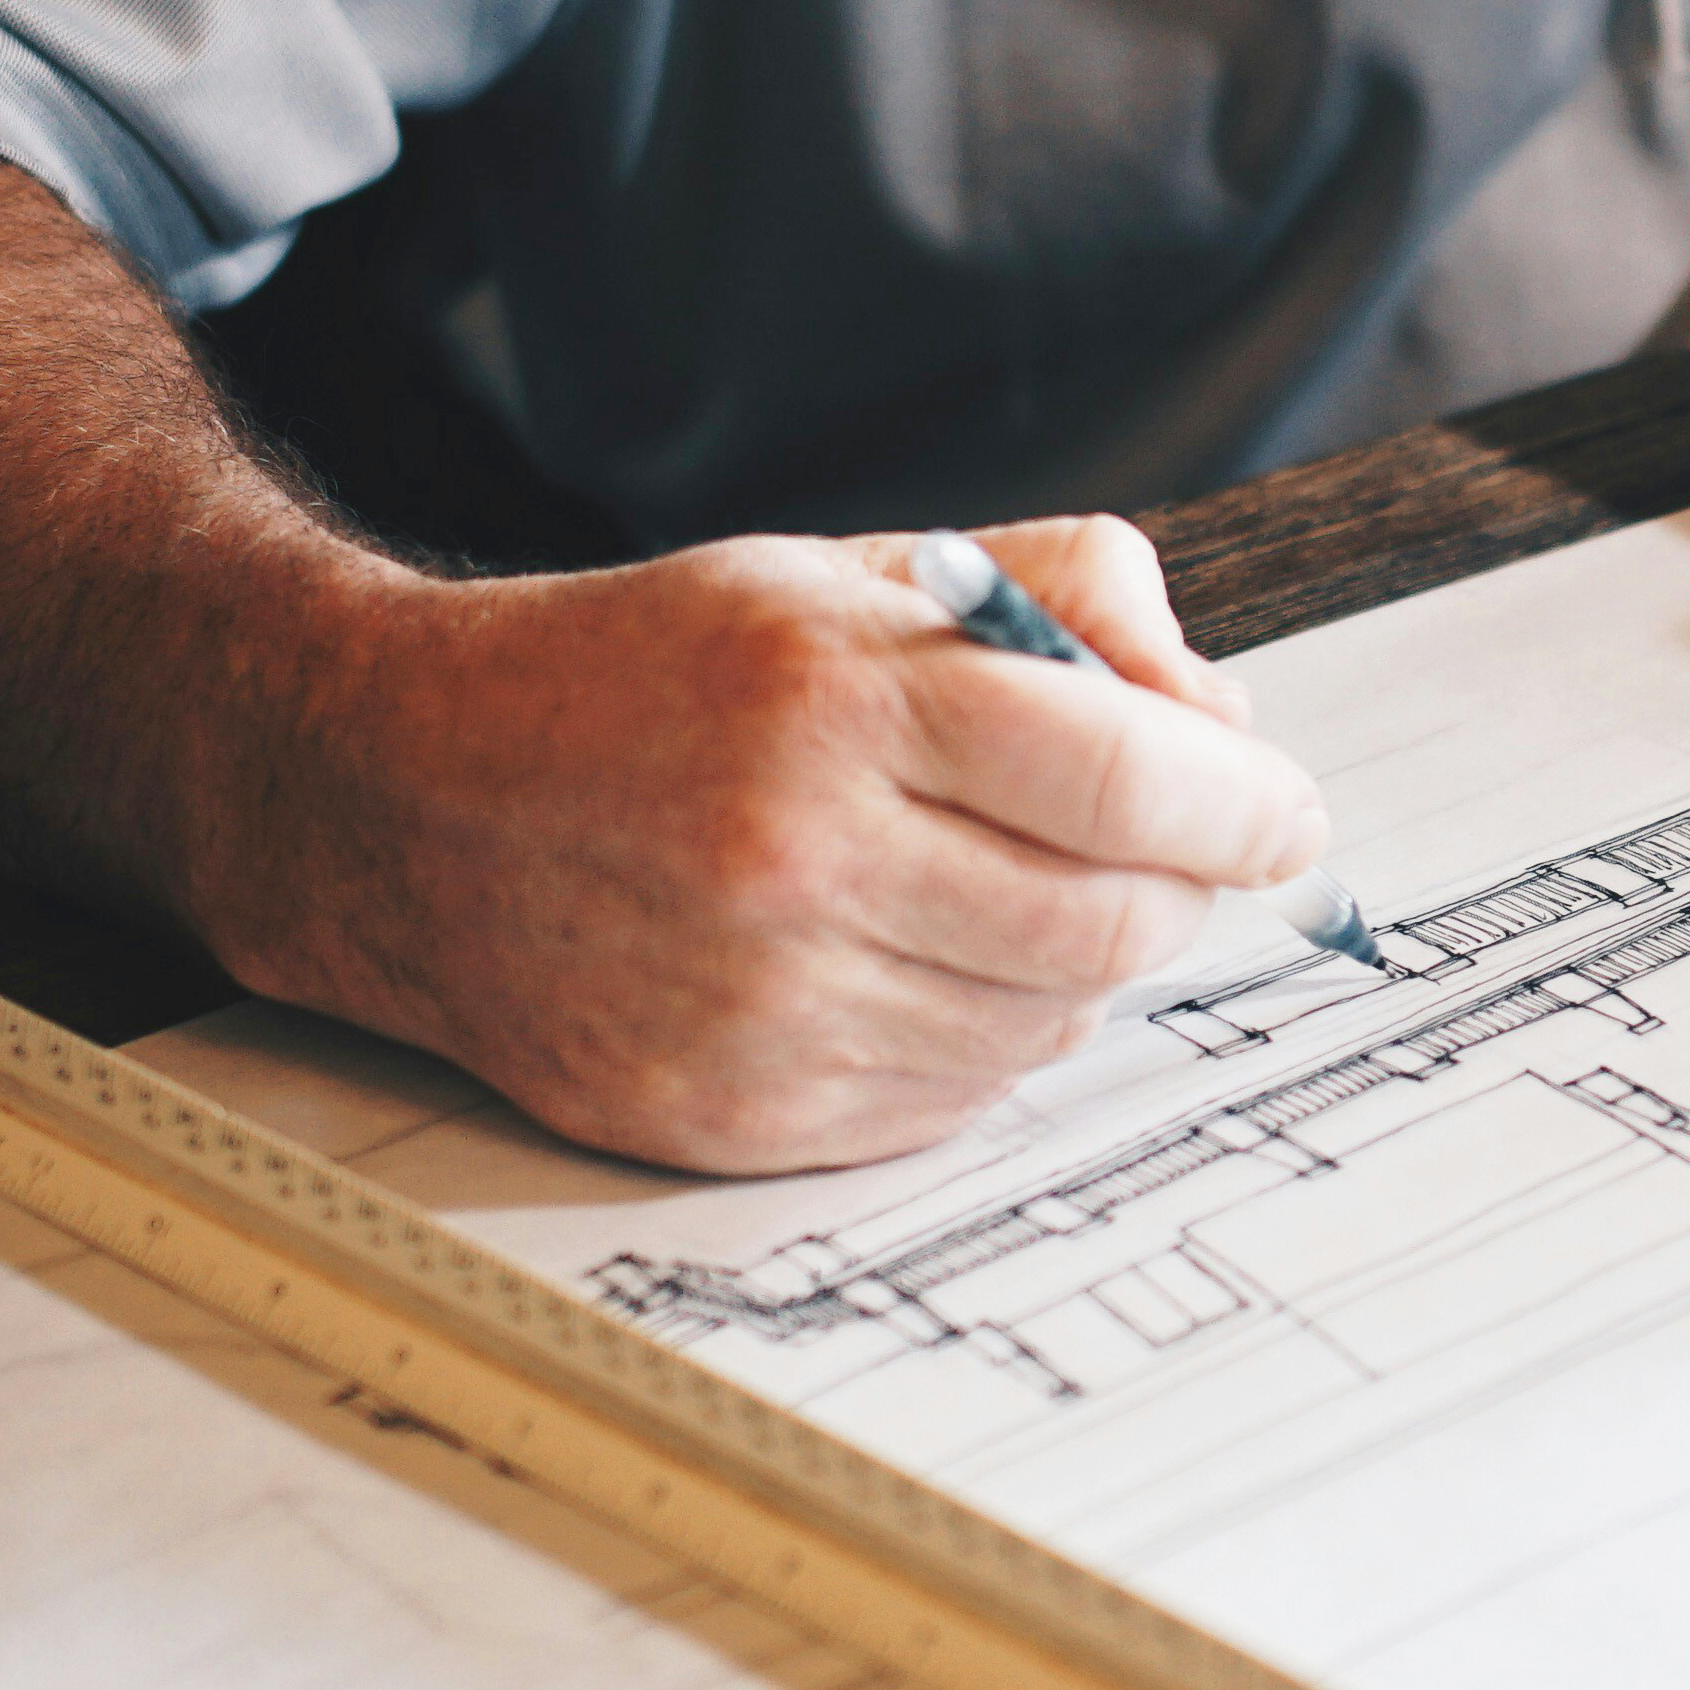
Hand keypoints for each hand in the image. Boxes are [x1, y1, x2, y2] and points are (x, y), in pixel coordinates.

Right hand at [201, 515, 1327, 1174]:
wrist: (404, 798)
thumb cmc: (650, 673)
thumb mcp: (849, 573)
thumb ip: (1060, 599)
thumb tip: (1224, 720)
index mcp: (834, 695)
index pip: (1129, 779)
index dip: (1247, 807)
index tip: (1285, 815)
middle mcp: (797, 858)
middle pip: (1113, 922)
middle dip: (1178, 888)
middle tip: (1165, 852)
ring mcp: (763, 1005)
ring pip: (1048, 1024)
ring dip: (1078, 965)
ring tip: (1006, 890)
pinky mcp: (733, 1115)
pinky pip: (954, 1101)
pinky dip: (982, 1038)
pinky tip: (919, 963)